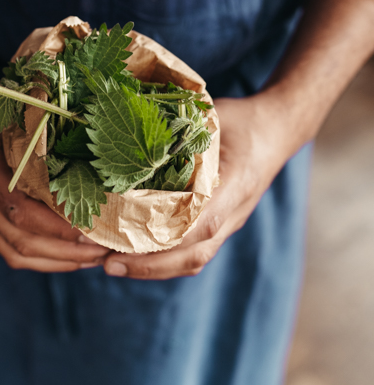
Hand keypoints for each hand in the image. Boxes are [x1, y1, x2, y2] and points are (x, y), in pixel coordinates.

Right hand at [0, 79, 109, 271]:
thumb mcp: (15, 110)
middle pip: (23, 240)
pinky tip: (73, 258)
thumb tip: (91, 139)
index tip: (93, 226)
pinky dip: (44, 261)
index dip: (57, 224)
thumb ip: (43, 128)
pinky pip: (11, 252)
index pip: (22, 209)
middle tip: (105, 247)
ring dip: (60, 261)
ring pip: (18, 253)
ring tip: (96, 257)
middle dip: (68, 250)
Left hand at [103, 95, 288, 279]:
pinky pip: (193, 250)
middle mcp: (234, 211)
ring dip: (153, 267)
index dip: (164, 241)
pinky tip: (133, 254)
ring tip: (112, 263)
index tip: (125, 248)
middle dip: (149, 265)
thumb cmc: (244, 121)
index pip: (202, 222)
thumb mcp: (215, 117)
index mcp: (235, 184)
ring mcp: (229, 221)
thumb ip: (183, 129)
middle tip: (107, 263)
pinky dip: (163, 259)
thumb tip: (134, 133)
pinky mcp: (221, 222)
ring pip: (193, 258)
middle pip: (194, 254)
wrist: (277, 130)